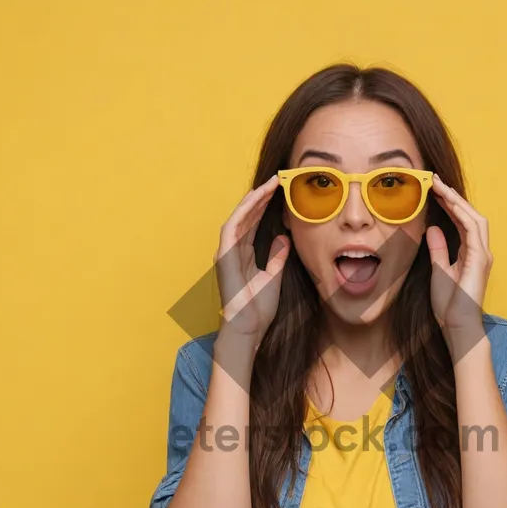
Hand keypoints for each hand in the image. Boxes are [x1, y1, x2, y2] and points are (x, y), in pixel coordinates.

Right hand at [215, 174, 289, 343]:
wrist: (248, 327)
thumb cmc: (258, 308)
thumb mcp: (274, 276)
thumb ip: (277, 257)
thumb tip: (283, 238)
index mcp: (243, 255)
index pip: (254, 224)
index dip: (265, 206)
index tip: (280, 192)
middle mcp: (232, 250)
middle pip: (247, 217)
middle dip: (261, 197)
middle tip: (278, 180)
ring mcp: (226, 252)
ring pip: (239, 217)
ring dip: (254, 199)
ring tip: (270, 184)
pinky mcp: (224, 255)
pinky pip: (232, 226)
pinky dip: (243, 212)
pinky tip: (256, 199)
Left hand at [426, 173, 490, 348]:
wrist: (458, 325)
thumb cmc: (449, 304)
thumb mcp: (438, 270)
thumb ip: (438, 249)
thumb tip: (432, 228)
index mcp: (471, 253)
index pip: (461, 221)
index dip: (448, 204)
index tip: (433, 190)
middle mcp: (480, 250)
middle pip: (469, 214)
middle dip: (452, 196)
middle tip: (435, 180)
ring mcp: (482, 254)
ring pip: (474, 217)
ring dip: (457, 200)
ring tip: (440, 186)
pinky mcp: (480, 258)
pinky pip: (473, 229)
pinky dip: (461, 214)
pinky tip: (448, 203)